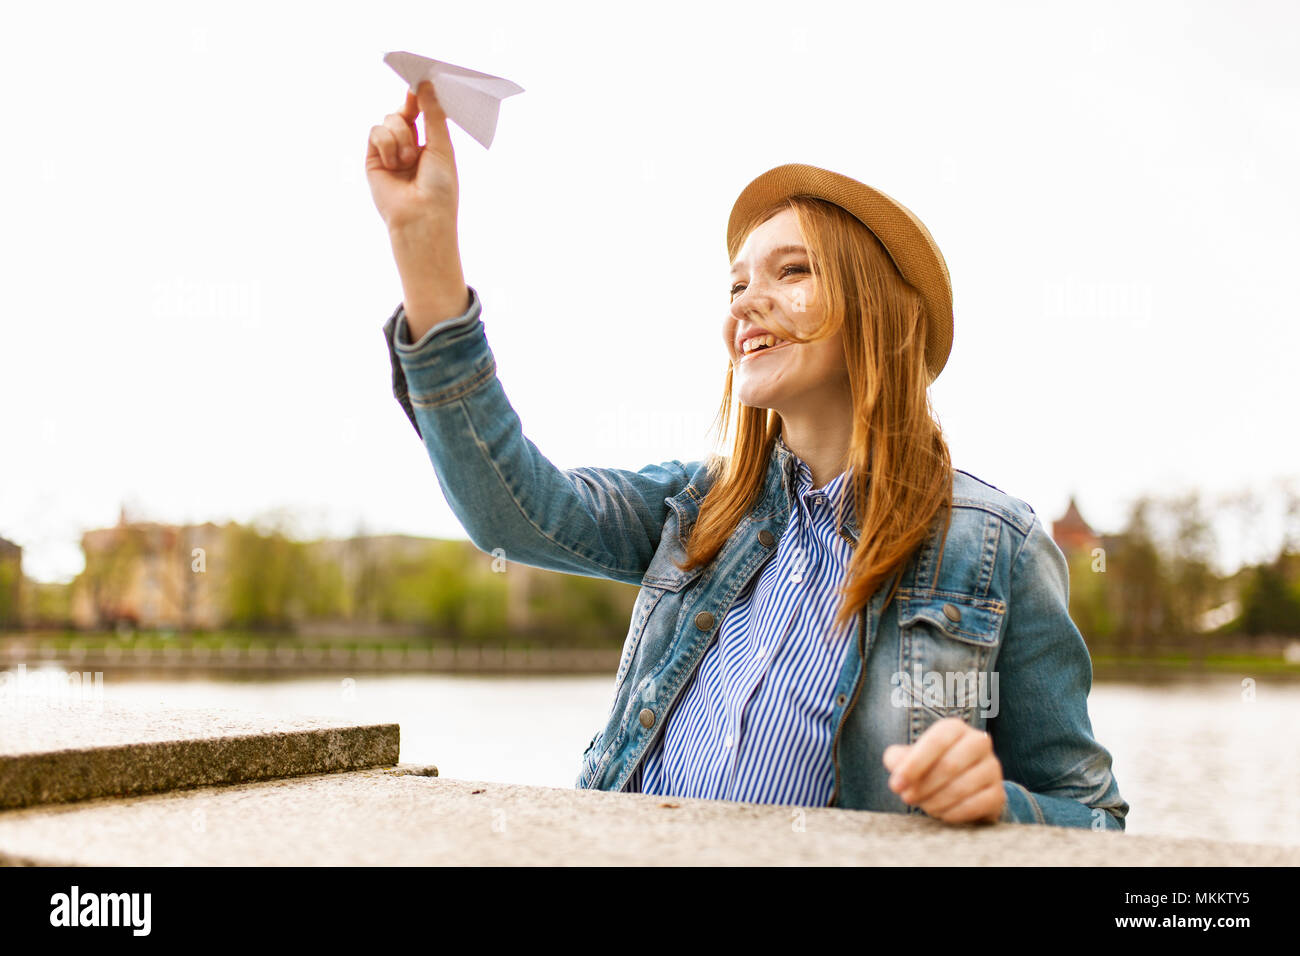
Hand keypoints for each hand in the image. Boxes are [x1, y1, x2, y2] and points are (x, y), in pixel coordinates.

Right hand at [366, 80, 459, 234]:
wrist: (421, 216)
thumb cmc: (439, 187)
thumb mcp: (442, 145)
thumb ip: (433, 114)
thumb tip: (424, 85)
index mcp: (429, 143)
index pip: (421, 112)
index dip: (419, 97)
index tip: (420, 79)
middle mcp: (409, 146)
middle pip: (402, 112)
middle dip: (409, 115)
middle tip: (416, 124)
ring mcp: (390, 152)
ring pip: (389, 120)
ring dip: (401, 137)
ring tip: (408, 161)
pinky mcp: (373, 158)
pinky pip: (376, 132)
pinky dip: (387, 144)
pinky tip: (394, 164)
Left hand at [882, 718, 1004, 824]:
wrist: (963, 789)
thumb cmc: (931, 768)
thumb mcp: (910, 759)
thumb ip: (897, 758)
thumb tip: (896, 766)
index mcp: (954, 728)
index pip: (936, 741)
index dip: (914, 764)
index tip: (896, 785)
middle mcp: (979, 742)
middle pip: (950, 765)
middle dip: (923, 786)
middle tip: (907, 798)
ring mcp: (992, 767)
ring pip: (963, 787)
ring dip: (936, 801)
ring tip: (924, 805)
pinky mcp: (998, 793)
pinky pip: (975, 805)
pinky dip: (953, 813)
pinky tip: (941, 813)